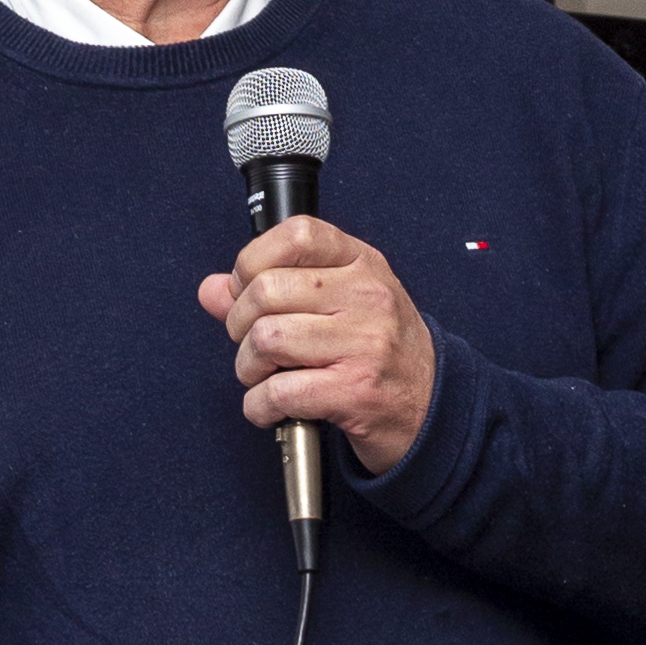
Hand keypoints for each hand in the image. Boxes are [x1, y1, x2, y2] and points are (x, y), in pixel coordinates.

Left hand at [198, 214, 434, 475]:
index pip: (296, 234)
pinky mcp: (356, 391)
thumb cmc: (381, 354)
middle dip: (239, 325)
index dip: (253, 261)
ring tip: (262, 378)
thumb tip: (213, 289)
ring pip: (266, 340)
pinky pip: (279, 392)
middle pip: (266, 291)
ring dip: (248, 368)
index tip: (246, 290)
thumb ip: (274, 292)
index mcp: (362, 264)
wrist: (432, 410)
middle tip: (250, 345)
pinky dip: (259, 406)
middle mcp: (367, 297)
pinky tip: (270, 408)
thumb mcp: (340, 305)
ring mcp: (365, 344)